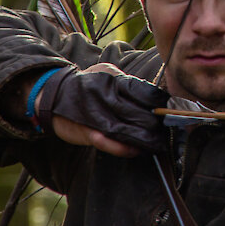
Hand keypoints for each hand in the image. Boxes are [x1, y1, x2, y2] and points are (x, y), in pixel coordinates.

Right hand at [36, 63, 167, 157]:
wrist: (52, 94)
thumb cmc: (86, 85)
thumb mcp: (106, 74)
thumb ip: (127, 84)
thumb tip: (154, 97)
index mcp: (113, 79)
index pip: (144, 93)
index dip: (160, 106)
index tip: (172, 113)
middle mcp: (105, 95)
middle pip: (139, 112)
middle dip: (155, 124)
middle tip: (168, 132)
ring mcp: (95, 114)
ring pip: (126, 128)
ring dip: (145, 139)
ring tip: (158, 144)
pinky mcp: (86, 131)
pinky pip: (108, 142)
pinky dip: (124, 148)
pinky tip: (136, 151)